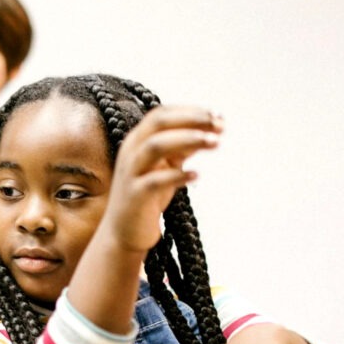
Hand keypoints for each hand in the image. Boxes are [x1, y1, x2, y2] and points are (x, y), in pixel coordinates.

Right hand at [100, 106, 222, 253]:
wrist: (124, 232)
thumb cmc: (148, 196)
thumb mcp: (167, 166)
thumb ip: (182, 148)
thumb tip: (210, 129)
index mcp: (138, 140)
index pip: (162, 114)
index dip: (190, 111)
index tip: (218, 116)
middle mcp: (131, 151)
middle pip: (159, 122)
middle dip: (191, 119)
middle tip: (219, 125)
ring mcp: (131, 173)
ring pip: (156, 146)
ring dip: (188, 140)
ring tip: (215, 142)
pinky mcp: (135, 195)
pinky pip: (156, 180)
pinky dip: (178, 175)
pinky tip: (197, 176)